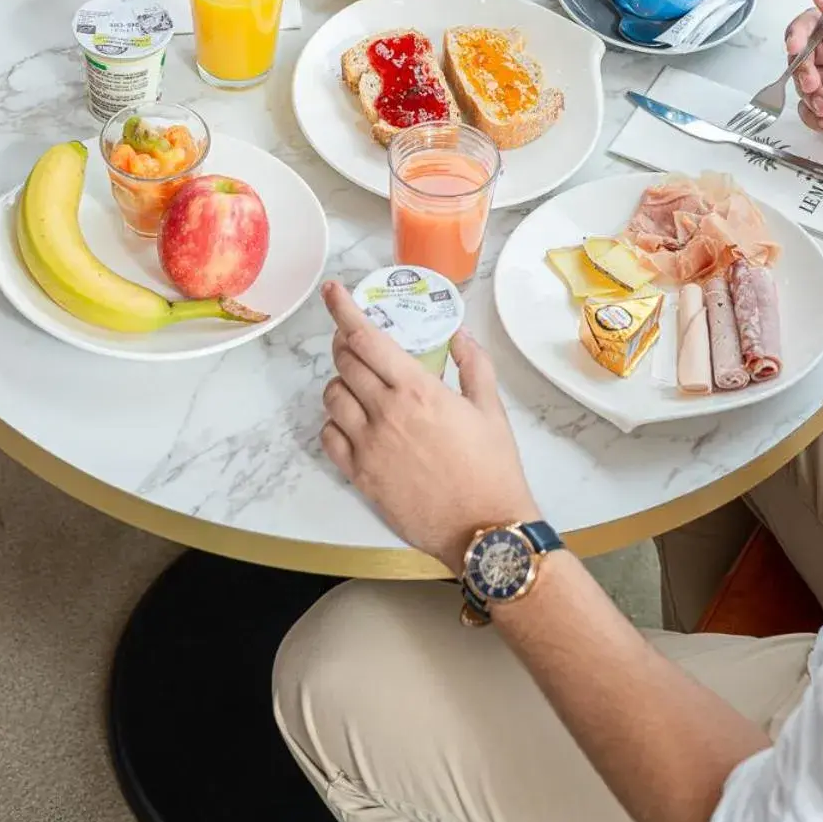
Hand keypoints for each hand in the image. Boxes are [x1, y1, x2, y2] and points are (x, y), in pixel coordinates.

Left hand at [320, 281, 538, 572]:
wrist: (483, 530)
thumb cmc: (492, 468)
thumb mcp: (491, 410)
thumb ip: (474, 365)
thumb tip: (460, 337)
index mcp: (417, 389)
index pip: (366, 338)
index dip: (344, 310)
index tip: (333, 291)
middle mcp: (386, 412)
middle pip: (344, 362)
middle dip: (345, 343)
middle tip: (356, 342)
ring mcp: (368, 446)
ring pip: (332, 396)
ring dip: (341, 382)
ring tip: (361, 385)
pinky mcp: (360, 476)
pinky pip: (329, 437)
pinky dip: (335, 422)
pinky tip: (354, 422)